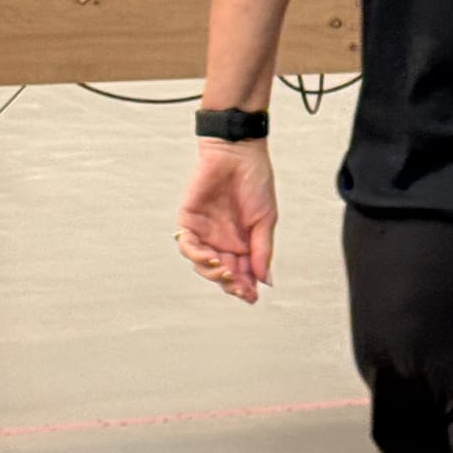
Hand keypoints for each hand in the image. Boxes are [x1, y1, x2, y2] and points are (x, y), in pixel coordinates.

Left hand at [176, 140, 277, 302]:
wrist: (239, 155)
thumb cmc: (256, 183)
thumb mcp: (265, 221)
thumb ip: (262, 250)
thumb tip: (265, 280)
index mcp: (242, 242)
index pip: (242, 272)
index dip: (246, 287)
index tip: (252, 297)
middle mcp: (221, 240)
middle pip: (222, 273)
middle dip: (231, 284)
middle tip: (241, 289)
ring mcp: (204, 232)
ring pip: (202, 264)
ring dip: (214, 273)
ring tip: (228, 274)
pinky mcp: (188, 220)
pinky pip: (187, 245)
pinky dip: (197, 256)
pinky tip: (212, 259)